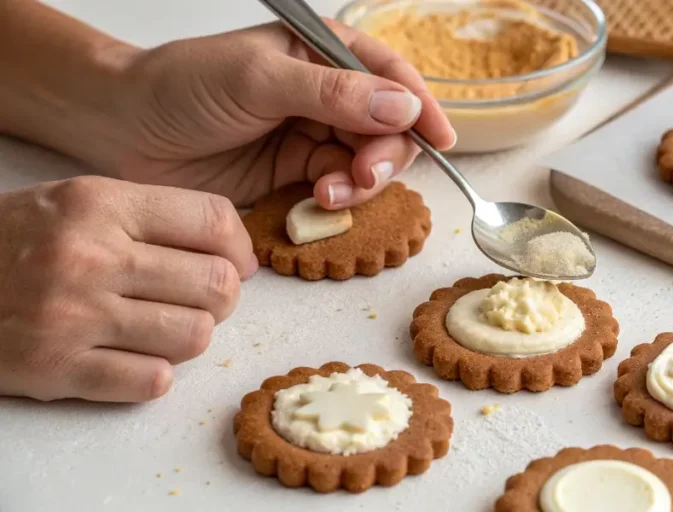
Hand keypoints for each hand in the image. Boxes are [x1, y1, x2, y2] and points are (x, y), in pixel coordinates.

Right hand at [0, 176, 254, 401]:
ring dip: (189, 336)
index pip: (213, 221)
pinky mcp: (54, 368)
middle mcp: (90, 256)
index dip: (239, 248)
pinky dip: (153, 375)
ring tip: (160, 327)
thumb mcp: (76, 202)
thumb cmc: (13, 241)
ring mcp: (72, 315)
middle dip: (220, 298)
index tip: (236, 263)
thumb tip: (234, 251)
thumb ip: (151, 218)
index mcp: (99, 204)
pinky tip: (132, 359)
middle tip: (197, 299)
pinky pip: (151, 381)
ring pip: (194, 336)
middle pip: (216, 285)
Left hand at [112, 18, 454, 207]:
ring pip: (367, 166)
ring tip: (329, 195)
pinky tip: (317, 206)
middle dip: (385, 157)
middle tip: (361, 177)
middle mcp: (327, 96)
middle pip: (388, 130)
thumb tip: (404, 108)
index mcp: (324, 55)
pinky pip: (337, 192)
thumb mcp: (260, 79)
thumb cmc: (183, 86)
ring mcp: (311, 137)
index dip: (422, 108)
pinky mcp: (294, 175)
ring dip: (360, 185)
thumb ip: (334, 94)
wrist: (123, 129)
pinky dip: (337, 204)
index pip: (392, 77)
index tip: (442, 141)